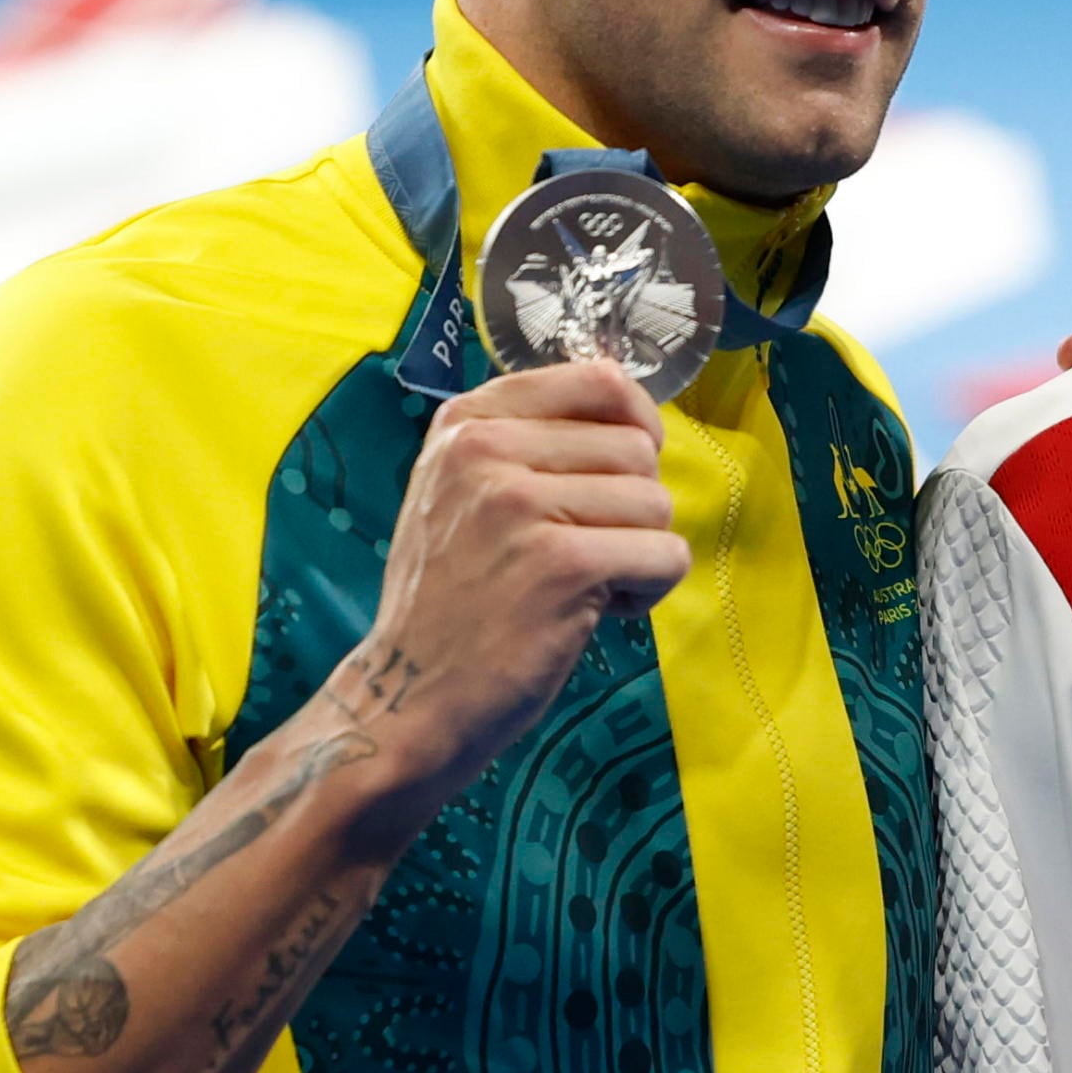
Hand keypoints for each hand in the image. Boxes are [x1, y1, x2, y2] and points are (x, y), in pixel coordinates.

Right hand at [346, 359, 693, 830]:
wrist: (408, 693)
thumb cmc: (453, 599)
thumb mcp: (463, 493)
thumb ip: (531, 445)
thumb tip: (634, 415)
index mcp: (467, 422)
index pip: (598, 379)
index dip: (638, 424)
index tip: (627, 470)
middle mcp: (486, 448)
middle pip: (638, 447)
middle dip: (636, 506)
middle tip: (592, 551)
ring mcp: (519, 503)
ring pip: (656, 502)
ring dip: (643, 552)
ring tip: (588, 586)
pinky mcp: (559, 562)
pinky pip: (664, 554)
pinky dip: (650, 590)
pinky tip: (600, 611)